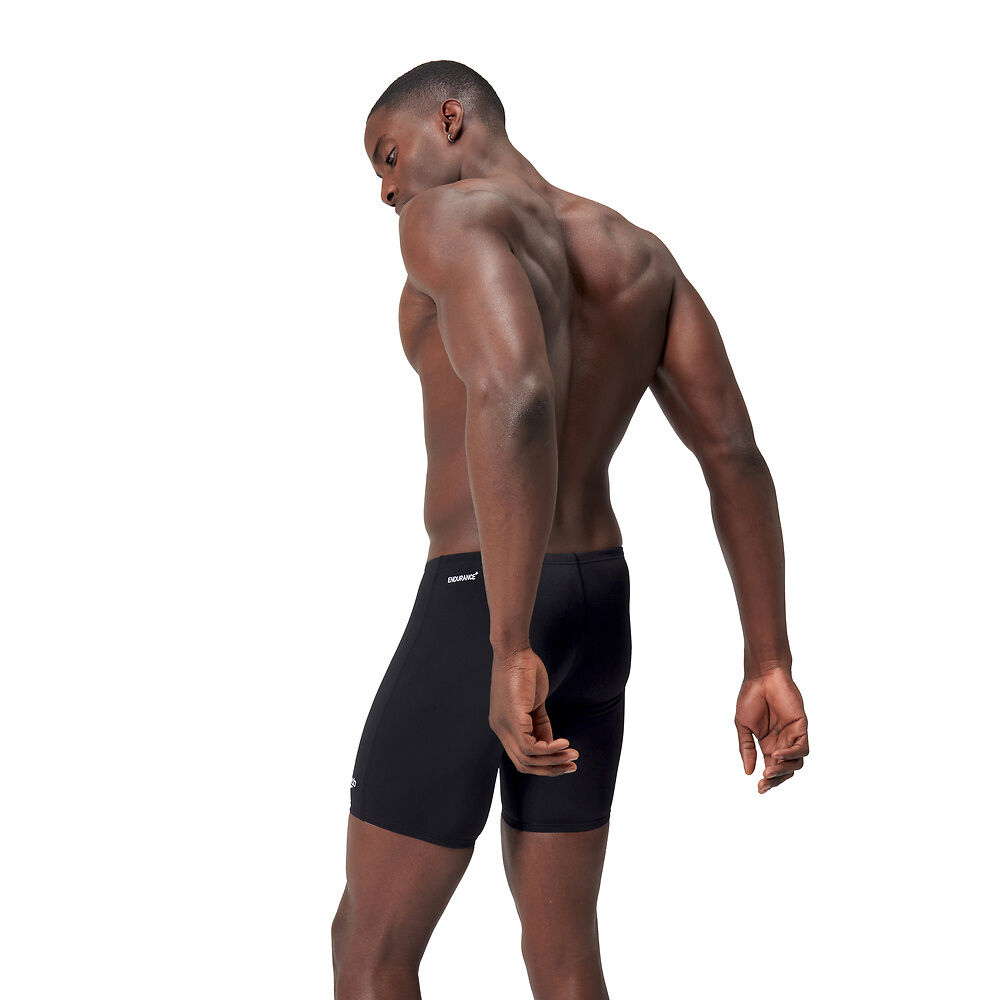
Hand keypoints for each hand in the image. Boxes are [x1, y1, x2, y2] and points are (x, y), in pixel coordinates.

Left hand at [488, 647, 578, 774]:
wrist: (514, 650)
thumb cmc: (524, 670)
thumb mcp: (533, 703)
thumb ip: (539, 724)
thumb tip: (551, 745)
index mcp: (503, 725)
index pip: (520, 756)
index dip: (542, 762)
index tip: (563, 760)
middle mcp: (500, 729)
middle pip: (522, 764)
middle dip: (549, 768)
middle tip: (571, 767)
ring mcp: (504, 726)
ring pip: (527, 759)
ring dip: (553, 760)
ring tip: (573, 755)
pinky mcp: (513, 719)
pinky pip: (530, 747)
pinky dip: (549, 750)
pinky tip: (564, 744)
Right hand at [735, 666, 808, 792]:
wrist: (761, 677)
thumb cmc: (751, 697)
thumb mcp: (743, 726)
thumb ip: (746, 748)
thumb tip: (748, 772)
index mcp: (768, 743)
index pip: (772, 768)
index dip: (768, 781)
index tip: (759, 789)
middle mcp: (783, 742)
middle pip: (786, 769)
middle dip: (776, 780)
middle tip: (764, 784)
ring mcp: (793, 735)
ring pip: (797, 762)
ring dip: (784, 770)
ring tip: (769, 770)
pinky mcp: (801, 727)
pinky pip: (802, 748)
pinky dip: (791, 754)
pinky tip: (778, 754)